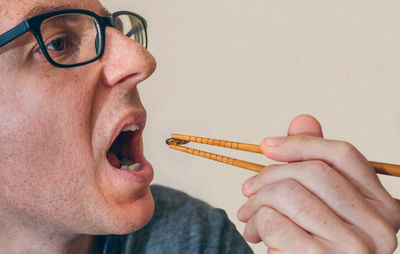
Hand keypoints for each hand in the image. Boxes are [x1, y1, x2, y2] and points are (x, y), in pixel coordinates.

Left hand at [237, 114, 399, 253]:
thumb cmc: (310, 243)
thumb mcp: (317, 205)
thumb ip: (315, 163)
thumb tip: (303, 120)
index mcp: (383, 208)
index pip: (344, 155)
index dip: (301, 144)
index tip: (267, 146)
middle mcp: (378, 228)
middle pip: (313, 171)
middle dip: (269, 175)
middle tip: (249, 189)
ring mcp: (352, 248)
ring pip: (288, 193)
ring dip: (257, 201)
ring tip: (249, 215)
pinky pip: (273, 220)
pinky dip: (255, 223)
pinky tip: (255, 235)